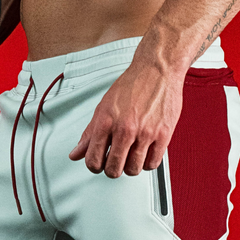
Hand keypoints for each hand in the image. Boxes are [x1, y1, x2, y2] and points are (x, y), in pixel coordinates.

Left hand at [68, 61, 183, 177]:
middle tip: (116, 161)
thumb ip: (90, 133)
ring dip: (131, 167)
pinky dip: (148, 163)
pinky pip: (152, 164)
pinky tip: (145, 153)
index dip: (95, 167)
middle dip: (113, 169)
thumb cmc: (132, 85)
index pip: (93, 161)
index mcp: (106, 122)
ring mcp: (145, 133)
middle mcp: (125, 129)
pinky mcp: (163, 135)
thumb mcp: (104, 107)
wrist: (158, 69)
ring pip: (133, 170)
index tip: (99, 164)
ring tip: (132, 155)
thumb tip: (76, 153)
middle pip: (113, 170)